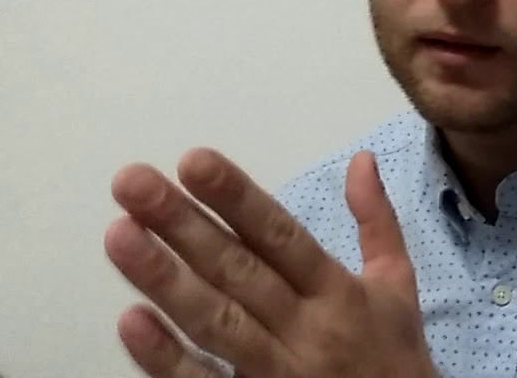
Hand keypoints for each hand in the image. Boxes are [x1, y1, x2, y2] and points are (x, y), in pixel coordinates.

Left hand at [104, 148, 435, 377]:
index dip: (238, 198)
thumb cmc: (393, 354)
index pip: (282, 237)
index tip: (194, 160)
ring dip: (165, 278)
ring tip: (120, 234)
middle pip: (238, 271)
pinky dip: (167, 358)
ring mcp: (277, 372)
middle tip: (132, 183)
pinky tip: (130, 321)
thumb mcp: (397, 286)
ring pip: (215, 323)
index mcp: (338, 292)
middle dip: (183, 225)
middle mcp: (306, 329)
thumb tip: (361, 159)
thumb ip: (376, 221)